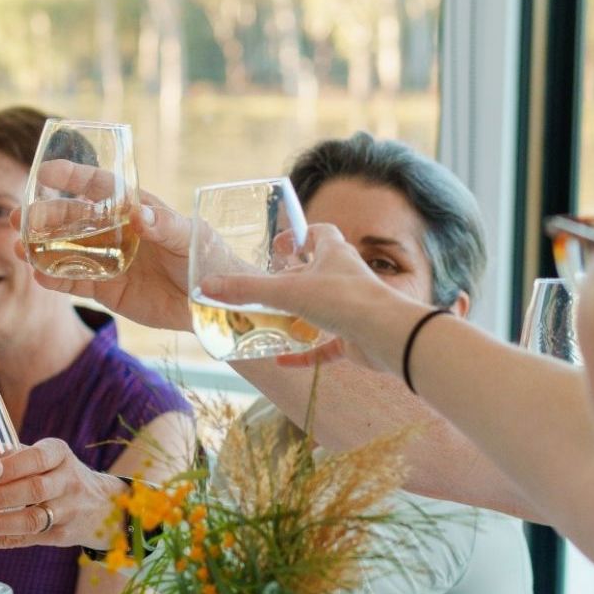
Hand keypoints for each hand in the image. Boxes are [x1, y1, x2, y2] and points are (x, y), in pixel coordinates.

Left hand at [0, 438, 123, 550]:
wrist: (101, 505)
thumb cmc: (54, 473)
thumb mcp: (37, 453)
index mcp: (59, 453)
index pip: (34, 458)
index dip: (6, 467)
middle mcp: (68, 481)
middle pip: (32, 490)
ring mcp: (67, 511)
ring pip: (31, 520)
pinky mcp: (60, 536)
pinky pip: (25, 541)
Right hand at [12, 177, 192, 331]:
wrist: (211, 302)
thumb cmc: (206, 258)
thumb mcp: (190, 238)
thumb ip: (166, 226)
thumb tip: (140, 215)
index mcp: (136, 209)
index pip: (100, 187)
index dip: (73, 177)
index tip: (46, 171)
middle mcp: (116, 232)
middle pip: (73, 219)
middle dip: (44, 216)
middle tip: (18, 217)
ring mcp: (109, 261)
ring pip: (68, 250)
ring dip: (42, 247)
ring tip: (19, 247)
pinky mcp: (108, 290)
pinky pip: (77, 283)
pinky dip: (57, 279)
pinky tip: (38, 275)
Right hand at [196, 223, 425, 372]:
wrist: (387, 336)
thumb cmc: (344, 300)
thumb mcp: (288, 292)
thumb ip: (247, 291)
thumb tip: (206, 286)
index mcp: (335, 255)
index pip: (320, 233)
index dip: (299, 236)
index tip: (279, 245)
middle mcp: (345, 278)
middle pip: (317, 273)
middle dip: (293, 280)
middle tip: (264, 290)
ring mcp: (351, 308)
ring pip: (322, 309)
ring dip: (299, 316)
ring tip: (269, 323)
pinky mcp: (354, 337)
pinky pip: (326, 345)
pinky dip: (306, 353)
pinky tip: (282, 360)